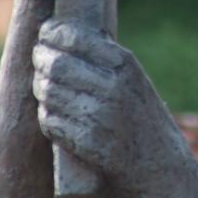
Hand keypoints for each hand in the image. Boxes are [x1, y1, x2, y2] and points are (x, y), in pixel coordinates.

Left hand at [32, 21, 189, 193]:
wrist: (158, 164)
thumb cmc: (142, 117)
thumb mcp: (135, 80)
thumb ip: (107, 59)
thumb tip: (64, 35)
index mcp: (125, 65)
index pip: (74, 38)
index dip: (51, 33)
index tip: (44, 34)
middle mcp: (112, 87)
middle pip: (56, 64)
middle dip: (40, 59)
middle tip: (39, 59)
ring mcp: (99, 115)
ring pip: (49, 92)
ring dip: (40, 88)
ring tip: (45, 86)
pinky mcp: (87, 141)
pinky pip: (50, 121)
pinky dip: (47, 115)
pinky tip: (52, 112)